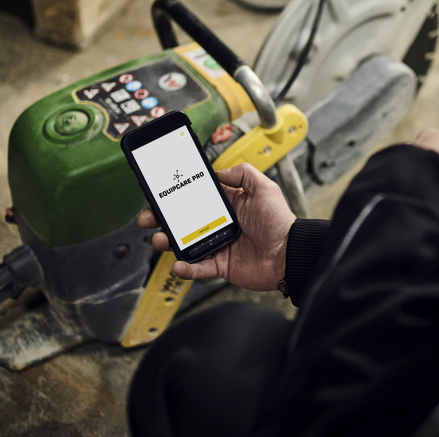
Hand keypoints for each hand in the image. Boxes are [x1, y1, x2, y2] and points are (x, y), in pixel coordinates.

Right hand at [137, 163, 295, 290]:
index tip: (161, 193)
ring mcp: (219, 245)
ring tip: (159, 239)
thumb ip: (242, 173)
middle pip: (184, 221)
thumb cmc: (280, 222)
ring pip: (186, 244)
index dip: (178, 196)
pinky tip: (178, 264)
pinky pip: (199, 268)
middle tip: (148, 218)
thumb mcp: (264, 187)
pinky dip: (186, 268)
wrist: (289, 254)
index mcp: (228, 205)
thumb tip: (219, 171)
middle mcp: (220, 225)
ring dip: (168, 242)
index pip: (197, 198)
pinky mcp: (221, 266)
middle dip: (163, 219)